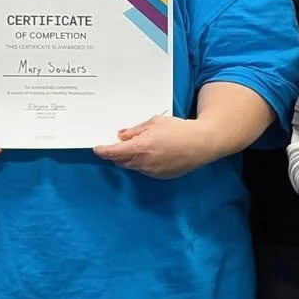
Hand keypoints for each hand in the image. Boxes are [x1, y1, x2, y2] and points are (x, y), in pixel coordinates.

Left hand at [94, 114, 216, 179]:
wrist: (201, 143)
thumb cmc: (179, 130)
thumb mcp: (154, 123)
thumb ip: (135, 130)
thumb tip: (122, 135)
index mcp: (140, 147)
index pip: (114, 152)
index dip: (103, 151)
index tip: (97, 148)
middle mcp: (144, 163)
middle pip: (121, 161)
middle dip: (118, 154)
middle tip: (120, 144)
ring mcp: (153, 171)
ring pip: (134, 166)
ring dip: (131, 158)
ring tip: (143, 146)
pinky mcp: (161, 176)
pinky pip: (146, 170)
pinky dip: (144, 163)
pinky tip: (154, 154)